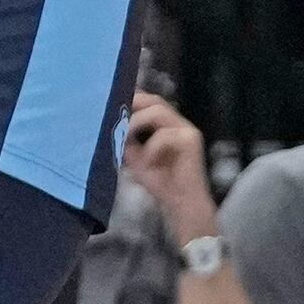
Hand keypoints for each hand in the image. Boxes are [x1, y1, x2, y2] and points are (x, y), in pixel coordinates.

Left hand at [122, 91, 211, 229]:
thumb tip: (112, 125)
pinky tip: (146, 162)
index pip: (149, 102)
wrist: (181, 204)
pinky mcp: (191, 140)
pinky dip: (151, 148)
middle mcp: (178, 123)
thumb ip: (127, 140)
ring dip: (138, 122)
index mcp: (167, 124)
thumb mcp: (136, 158)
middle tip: (115, 113)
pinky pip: (165, 135)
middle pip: (155, 100)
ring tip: (125, 136)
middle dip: (133, 103)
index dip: (132, 99)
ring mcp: (186, 130)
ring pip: (159, 111)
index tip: (111, 103)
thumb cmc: (161, 182)